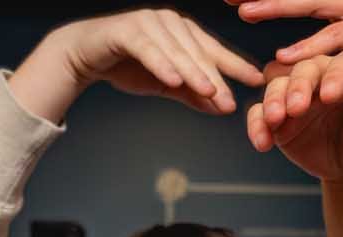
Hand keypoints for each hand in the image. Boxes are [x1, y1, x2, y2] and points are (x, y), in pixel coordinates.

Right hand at [47, 9, 264, 115]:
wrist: (86, 55)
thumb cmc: (128, 66)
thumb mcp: (167, 84)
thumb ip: (193, 94)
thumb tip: (223, 108)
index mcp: (184, 32)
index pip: (214, 51)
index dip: (235, 65)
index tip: (257, 81)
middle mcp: (171, 22)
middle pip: (198, 53)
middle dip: (216, 78)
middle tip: (230, 101)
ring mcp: (149, 22)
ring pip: (177, 51)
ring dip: (193, 73)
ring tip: (209, 92)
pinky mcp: (127, 30)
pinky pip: (149, 49)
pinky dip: (162, 65)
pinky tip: (174, 80)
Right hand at [245, 49, 342, 182]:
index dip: (337, 75)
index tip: (331, 95)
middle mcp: (323, 74)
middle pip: (307, 67)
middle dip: (299, 85)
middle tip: (296, 107)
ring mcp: (296, 90)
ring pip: (278, 83)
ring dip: (273, 99)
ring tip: (275, 120)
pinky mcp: (277, 111)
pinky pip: (259, 112)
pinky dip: (256, 124)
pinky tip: (263, 143)